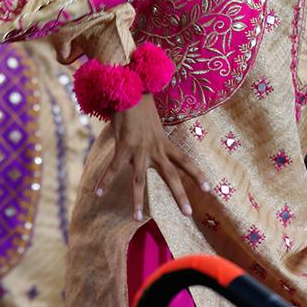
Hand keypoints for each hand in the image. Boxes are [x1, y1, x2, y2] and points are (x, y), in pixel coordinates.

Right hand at [93, 97, 208, 220]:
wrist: (130, 88)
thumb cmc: (139, 101)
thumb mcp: (152, 121)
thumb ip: (152, 133)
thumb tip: (148, 135)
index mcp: (164, 142)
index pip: (185, 161)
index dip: (197, 175)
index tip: (209, 189)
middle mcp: (155, 149)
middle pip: (171, 176)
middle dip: (179, 196)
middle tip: (188, 214)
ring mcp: (139, 150)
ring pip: (139, 180)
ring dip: (137, 200)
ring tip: (137, 218)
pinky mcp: (123, 147)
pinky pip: (113, 168)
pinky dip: (105, 181)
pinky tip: (98, 193)